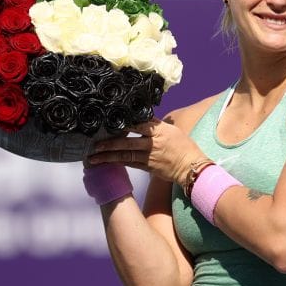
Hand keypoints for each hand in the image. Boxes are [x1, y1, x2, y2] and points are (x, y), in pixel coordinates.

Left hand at [88, 117, 207, 186]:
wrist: (191, 166)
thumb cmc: (184, 146)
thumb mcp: (172, 130)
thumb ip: (156, 125)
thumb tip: (141, 118)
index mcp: (159, 130)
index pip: (137, 124)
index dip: (123, 124)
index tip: (108, 122)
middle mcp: (153, 143)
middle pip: (128, 141)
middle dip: (110, 143)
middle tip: (95, 144)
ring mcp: (150, 156)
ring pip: (126, 155)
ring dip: (109, 156)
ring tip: (94, 157)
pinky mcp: (148, 167)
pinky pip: (130, 164)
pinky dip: (118, 163)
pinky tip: (108, 162)